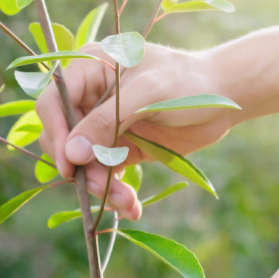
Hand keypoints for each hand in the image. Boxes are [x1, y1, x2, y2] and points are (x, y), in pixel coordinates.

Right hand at [35, 43, 239, 219]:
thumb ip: (107, 121)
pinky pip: (105, 174)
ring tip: (127, 203)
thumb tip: (71, 153)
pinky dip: (115, 192)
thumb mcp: (148, 95)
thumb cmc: (188, 83)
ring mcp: (104, 126)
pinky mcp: (120, 148)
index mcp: (91, 70)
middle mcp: (91, 98)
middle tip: (101, 189)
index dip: (56, 133)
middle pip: (64, 139)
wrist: (225, 99)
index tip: (69, 164)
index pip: (53, 102)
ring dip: (101, 187)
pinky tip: (131, 207)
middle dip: (81, 168)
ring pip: (84, 163)